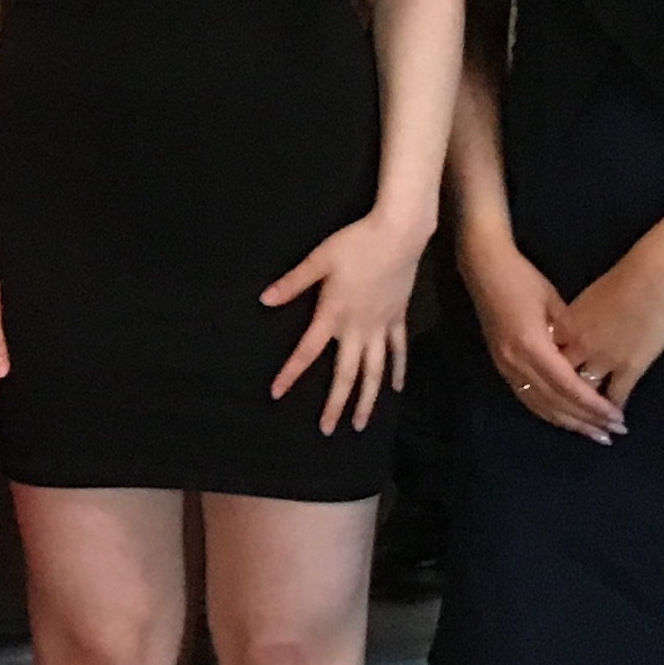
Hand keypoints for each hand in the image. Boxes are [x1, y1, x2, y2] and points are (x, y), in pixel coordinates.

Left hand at [261, 208, 429, 427]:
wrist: (398, 234)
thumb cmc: (354, 244)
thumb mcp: (318, 260)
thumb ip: (292, 283)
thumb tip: (264, 300)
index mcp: (333, 315)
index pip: (307, 352)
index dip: (290, 374)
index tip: (277, 394)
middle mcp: (358, 328)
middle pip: (346, 374)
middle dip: (335, 404)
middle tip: (326, 430)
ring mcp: (381, 326)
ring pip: (374, 371)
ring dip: (367, 399)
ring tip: (360, 423)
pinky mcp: (398, 318)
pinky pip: (398, 351)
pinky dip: (397, 371)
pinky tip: (395, 389)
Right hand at [462, 235, 620, 439]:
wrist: (483, 267)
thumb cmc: (522, 278)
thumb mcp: (553, 302)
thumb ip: (569, 335)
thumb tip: (588, 360)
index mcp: (531, 346)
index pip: (568, 386)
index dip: (593, 405)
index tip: (615, 417)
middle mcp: (516, 362)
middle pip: (555, 402)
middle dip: (585, 420)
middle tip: (611, 433)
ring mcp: (505, 366)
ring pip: (539, 405)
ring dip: (567, 422)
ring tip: (592, 432)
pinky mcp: (501, 365)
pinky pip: (527, 398)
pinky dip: (548, 412)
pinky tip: (564, 418)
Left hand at [553, 243, 663, 418]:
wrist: (653, 276)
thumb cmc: (620, 280)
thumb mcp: (584, 299)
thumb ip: (570, 320)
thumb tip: (563, 334)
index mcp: (563, 327)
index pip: (543, 363)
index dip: (543, 381)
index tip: (546, 394)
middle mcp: (576, 347)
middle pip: (559, 384)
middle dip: (563, 405)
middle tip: (570, 421)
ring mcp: (602, 359)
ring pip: (585, 395)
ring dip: (587, 413)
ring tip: (595, 427)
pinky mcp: (628, 365)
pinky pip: (615, 394)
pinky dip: (612, 408)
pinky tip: (615, 417)